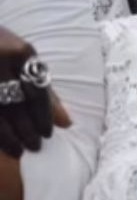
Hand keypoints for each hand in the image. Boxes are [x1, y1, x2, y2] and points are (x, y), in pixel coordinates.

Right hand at [0, 26, 68, 157]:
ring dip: (7, 136)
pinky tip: (0, 142)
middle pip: (14, 104)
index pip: (36, 92)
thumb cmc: (2, 47)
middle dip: (26, 130)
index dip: (43, 117)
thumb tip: (66, 124)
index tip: (48, 135)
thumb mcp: (24, 60)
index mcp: (19, 52)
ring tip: (17, 151)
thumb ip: (45, 90)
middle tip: (34, 147)